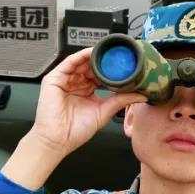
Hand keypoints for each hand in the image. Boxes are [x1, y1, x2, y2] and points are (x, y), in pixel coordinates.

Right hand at [28, 47, 145, 159]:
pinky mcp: (54, 79)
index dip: (110, 69)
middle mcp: (74, 84)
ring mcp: (64, 80)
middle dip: (103, 61)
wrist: (58, 140)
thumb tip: (140, 95)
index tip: (124, 65)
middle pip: (90, 66)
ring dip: (94, 56)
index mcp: (85, 91)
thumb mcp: (104, 112)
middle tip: (117, 56)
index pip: (99, 74)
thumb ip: (121, 100)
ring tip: (107, 53)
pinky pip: (69, 62)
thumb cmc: (75, 131)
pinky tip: (92, 54)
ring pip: (80, 62)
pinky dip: (81, 56)